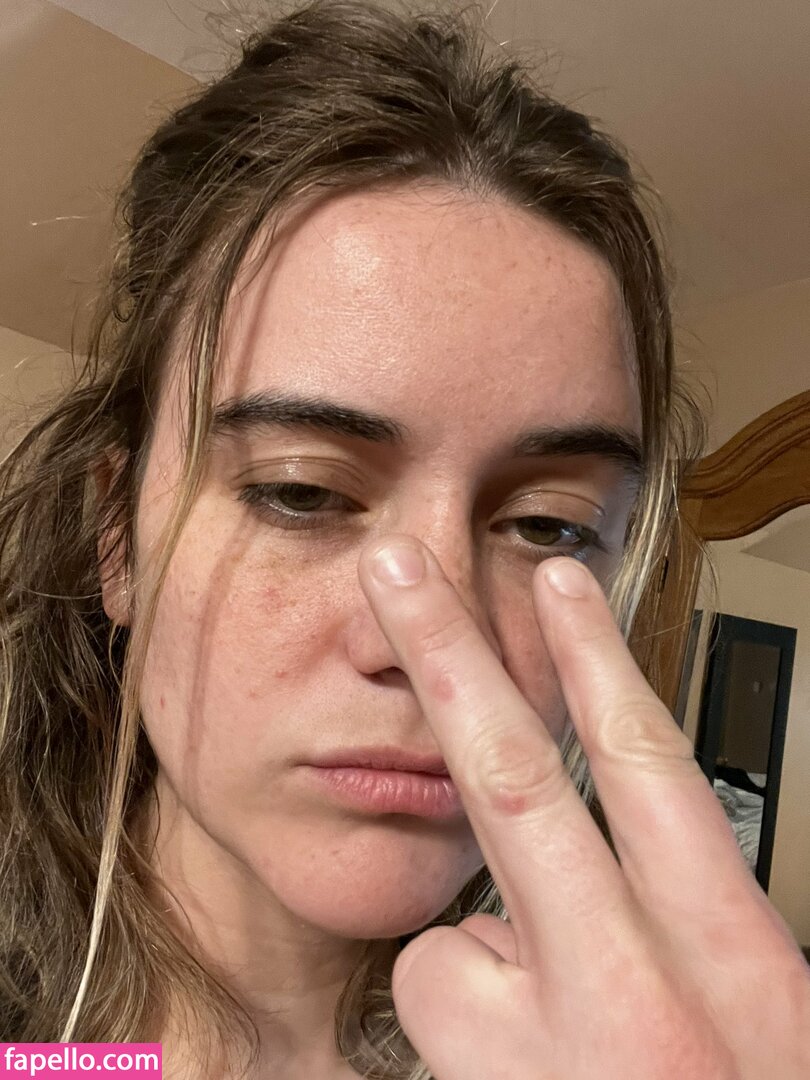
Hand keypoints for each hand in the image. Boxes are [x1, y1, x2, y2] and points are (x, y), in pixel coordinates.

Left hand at [357, 536, 809, 1079]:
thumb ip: (672, 921)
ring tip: (556, 1042)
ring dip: (488, 962)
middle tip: (395, 570)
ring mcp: (549, 1051)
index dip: (598, 660)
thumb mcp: (759, 1014)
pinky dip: (472, 1026)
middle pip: (516, 779)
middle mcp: (635, 991)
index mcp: (732, 960)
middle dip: (445, 656)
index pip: (651, 766)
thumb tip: (589, 865)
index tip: (556, 580)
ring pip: (456, 937)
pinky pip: (442, 1014)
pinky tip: (520, 1079)